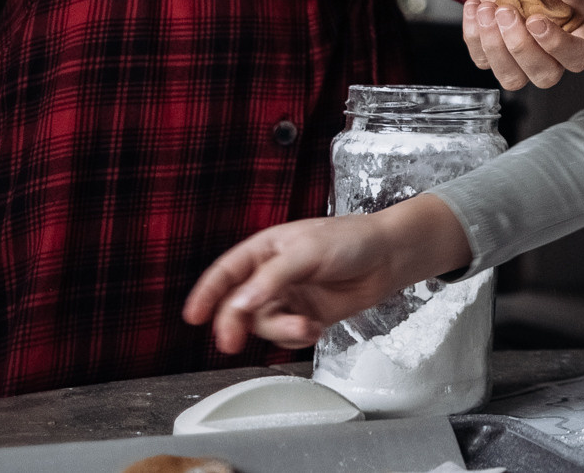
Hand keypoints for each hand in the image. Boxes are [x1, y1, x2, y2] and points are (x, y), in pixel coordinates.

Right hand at [181, 193, 468, 353]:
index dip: (206, 294)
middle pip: (239, 306)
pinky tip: (315, 327)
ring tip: (305, 326)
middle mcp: (272, 275)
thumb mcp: (307, 252)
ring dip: (280, 331)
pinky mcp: (306, 316)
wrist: (390, 257)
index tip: (193, 316)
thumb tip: (239, 305)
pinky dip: (297, 337)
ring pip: (264, 324)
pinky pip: (287, 335)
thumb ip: (271, 279)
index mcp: (265, 250)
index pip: (226, 272)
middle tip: (232, 342)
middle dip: (236, 325)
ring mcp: (289, 297)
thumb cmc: (351, 240)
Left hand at [466, 0, 583, 90]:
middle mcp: (551, 45)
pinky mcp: (494, 49)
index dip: (559, 47)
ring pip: (512, 78)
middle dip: (520, 48)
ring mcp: (521, 51)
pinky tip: (475, 6)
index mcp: (576, 24)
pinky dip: (473, 36)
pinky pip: (482, 61)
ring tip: (487, 8)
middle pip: (545, 75)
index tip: (536, 20)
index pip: (578, 55)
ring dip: (494, 48)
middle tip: (506, 11)